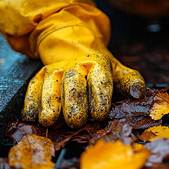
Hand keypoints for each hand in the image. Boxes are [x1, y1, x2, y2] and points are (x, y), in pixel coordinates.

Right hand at [22, 53, 144, 128]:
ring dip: (49, 103)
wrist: (75, 48)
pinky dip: (31, 102)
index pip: (99, 80)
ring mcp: (54, 71)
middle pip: (73, 83)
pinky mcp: (39, 77)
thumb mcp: (119, 71)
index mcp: (97, 64)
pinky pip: (32, 88)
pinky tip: (32, 117)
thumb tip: (138, 93)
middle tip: (76, 121)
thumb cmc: (100, 69)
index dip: (100, 97)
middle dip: (74, 103)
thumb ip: (130, 81)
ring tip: (50, 121)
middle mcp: (74, 66)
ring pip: (50, 85)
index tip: (100, 114)